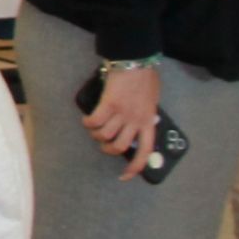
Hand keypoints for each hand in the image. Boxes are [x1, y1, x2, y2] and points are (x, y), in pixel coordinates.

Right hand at [85, 66, 161, 180]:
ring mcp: (122, 113)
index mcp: (149, 122)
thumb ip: (146, 114)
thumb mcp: (152, 100)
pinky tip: (86, 120)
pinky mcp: (109, 104)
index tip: (124, 176)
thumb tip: (141, 122)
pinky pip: (95, 121)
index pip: (144, 151)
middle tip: (103, 142)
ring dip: (96, 135)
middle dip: (107, 148)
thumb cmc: (146, 78)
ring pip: (104, 135)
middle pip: (119, 146)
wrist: (136, 61)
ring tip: (93, 128)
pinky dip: (88, 123)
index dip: (134, 167)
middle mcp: (136, 121)